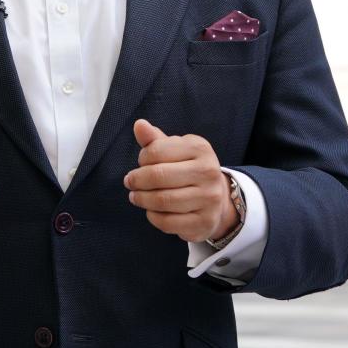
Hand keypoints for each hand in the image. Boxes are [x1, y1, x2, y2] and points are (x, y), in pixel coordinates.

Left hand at [124, 119, 237, 242]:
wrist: (217, 196)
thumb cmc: (188, 169)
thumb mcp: (175, 150)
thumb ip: (155, 139)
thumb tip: (139, 124)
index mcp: (200, 148)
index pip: (157, 150)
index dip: (142, 158)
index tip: (141, 163)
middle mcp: (208, 171)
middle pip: (158, 176)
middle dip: (137, 180)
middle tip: (130, 182)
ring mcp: (209, 198)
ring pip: (162, 200)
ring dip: (141, 199)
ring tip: (136, 196)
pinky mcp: (204, 222)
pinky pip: (168, 222)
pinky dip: (153, 217)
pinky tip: (151, 211)